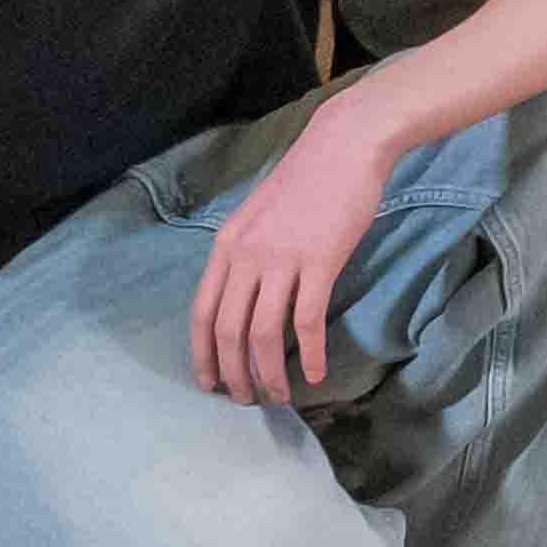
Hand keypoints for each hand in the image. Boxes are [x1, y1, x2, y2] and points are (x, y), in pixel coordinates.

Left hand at [189, 99, 399, 404]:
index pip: (203, 312)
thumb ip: (245, 254)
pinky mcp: (319, 262)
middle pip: (229, 331)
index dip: (203, 354)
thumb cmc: (305, 180)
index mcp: (226, 246)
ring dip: (268, 373)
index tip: (209, 383)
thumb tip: (243, 299)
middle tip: (246, 400)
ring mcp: (282, 259)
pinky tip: (315, 373)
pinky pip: (307, 321)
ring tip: (279, 396)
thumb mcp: (257, 216)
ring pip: (264, 333)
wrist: (344, 146)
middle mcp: (246, 256)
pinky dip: (309, 354)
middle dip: (233, 373)